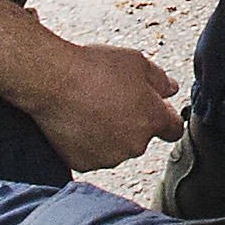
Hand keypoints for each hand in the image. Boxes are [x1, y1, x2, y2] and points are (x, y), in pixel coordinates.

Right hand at [20, 36, 179, 169]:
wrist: (51, 81)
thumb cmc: (93, 67)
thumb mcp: (135, 61)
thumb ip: (160, 79)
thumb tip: (170, 90)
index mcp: (152, 119)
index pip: (173, 129)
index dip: (165, 118)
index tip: (153, 108)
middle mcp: (134, 144)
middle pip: (141, 138)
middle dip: (132, 122)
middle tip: (110, 99)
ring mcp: (108, 157)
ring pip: (116, 148)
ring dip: (109, 134)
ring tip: (90, 108)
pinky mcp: (83, 163)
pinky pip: (91, 155)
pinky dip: (87, 143)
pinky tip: (76, 121)